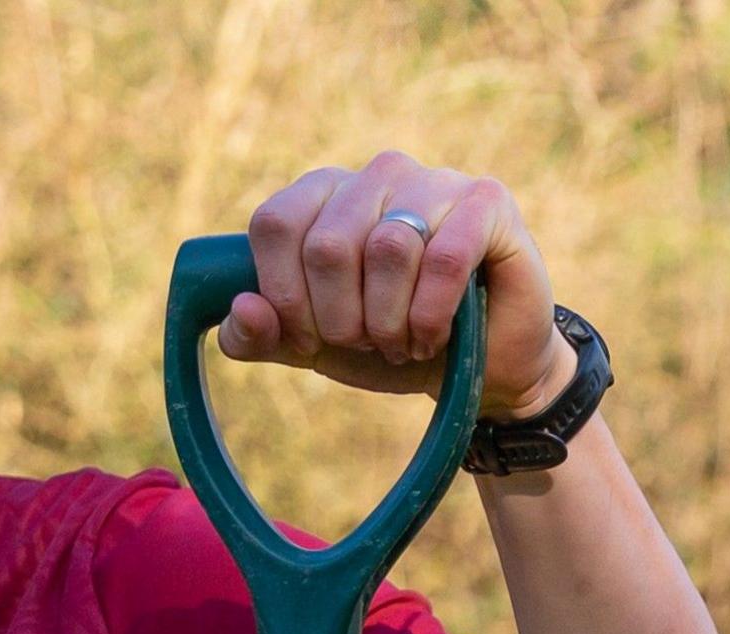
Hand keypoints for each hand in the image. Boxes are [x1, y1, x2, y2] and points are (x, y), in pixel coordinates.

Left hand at [222, 153, 574, 421]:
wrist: (475, 363)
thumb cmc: (384, 344)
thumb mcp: (308, 346)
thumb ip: (256, 335)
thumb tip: (242, 309)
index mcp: (322, 195)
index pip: (275, 224)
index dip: (284, 295)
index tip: (308, 337)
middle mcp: (376, 174)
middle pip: (328, 244)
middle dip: (338, 319)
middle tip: (364, 341)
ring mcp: (435, 180)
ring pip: (388, 247)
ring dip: (388, 321)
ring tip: (401, 340)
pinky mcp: (488, 201)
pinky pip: (445, 258)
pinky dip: (431, 315)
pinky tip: (435, 335)